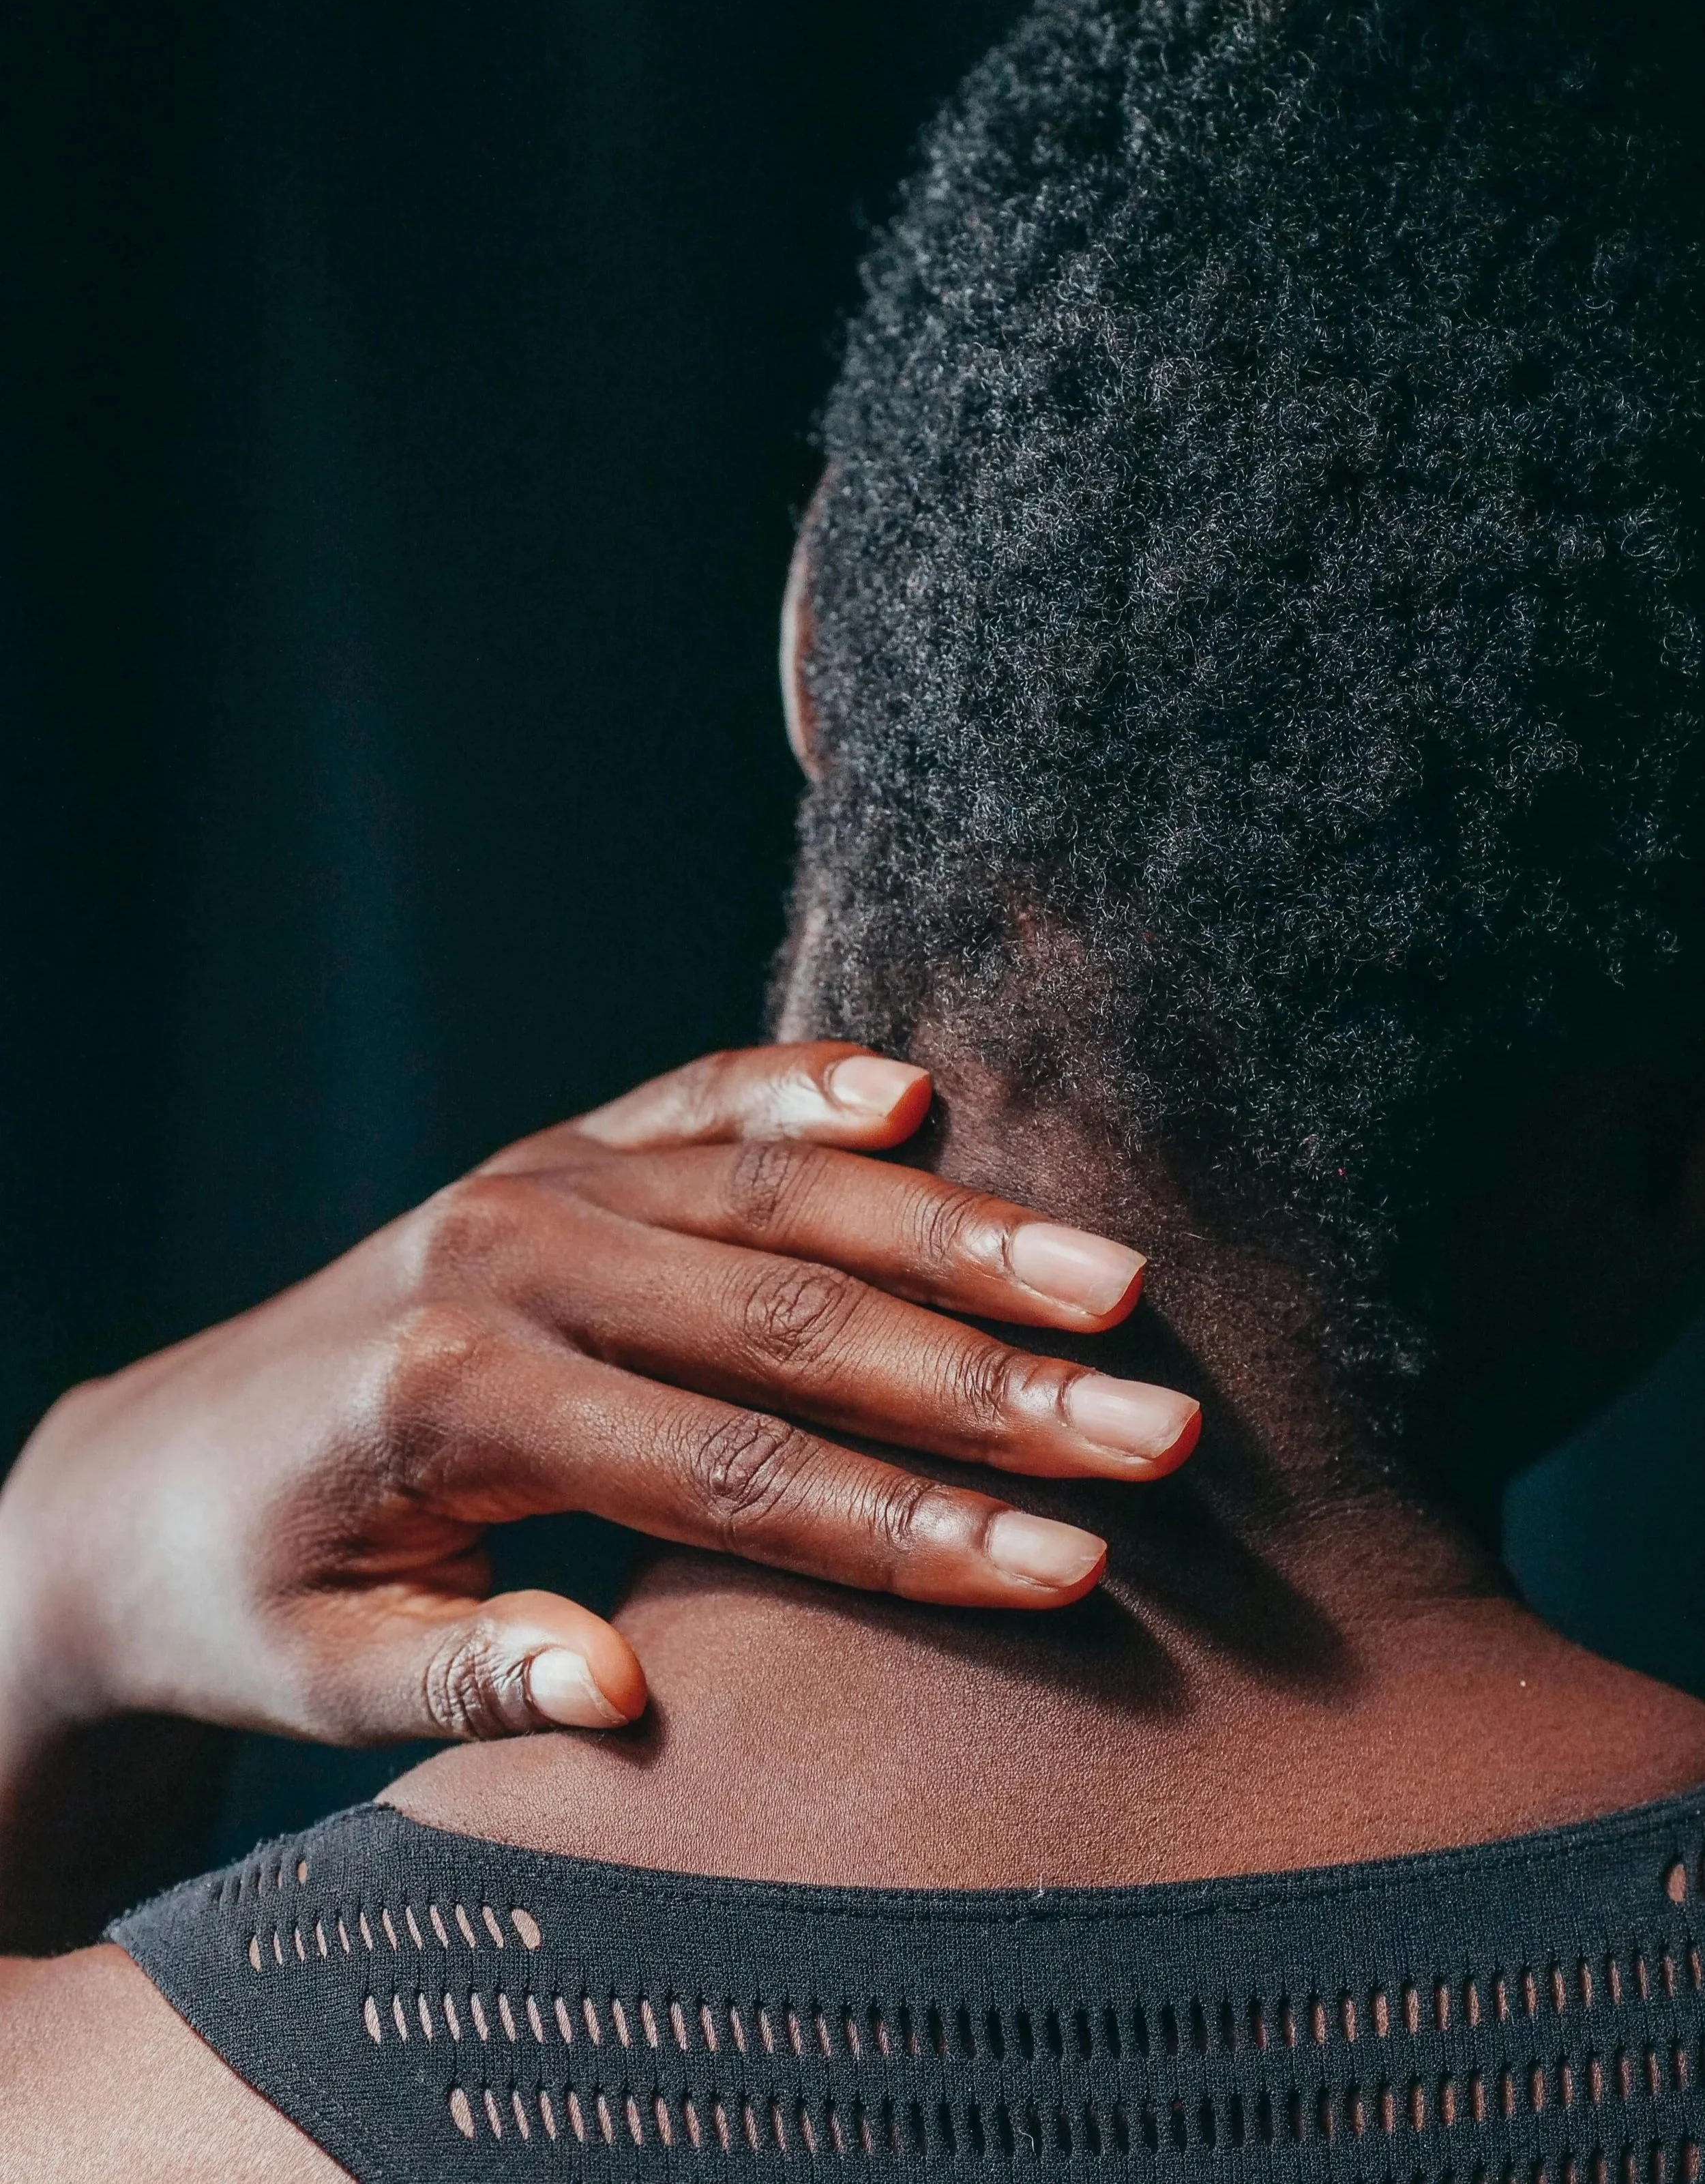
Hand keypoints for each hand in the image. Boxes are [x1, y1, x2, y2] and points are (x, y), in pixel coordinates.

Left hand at [0, 1042, 1194, 1769]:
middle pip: (790, 1320)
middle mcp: (506, 1257)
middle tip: (1156, 1424)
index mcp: (457, 1399)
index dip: (906, 1530)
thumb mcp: (319, 1678)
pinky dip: (808, 1083)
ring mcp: (533, 1180)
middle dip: (988, 1385)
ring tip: (1115, 1273)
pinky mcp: (551, 1148)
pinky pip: (696, 1095)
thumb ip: (464, 1677)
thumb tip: (623, 1699)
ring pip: (777, 1195)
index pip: (731, 1473)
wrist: (144, 1468)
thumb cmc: (247, 1597)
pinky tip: (921, 1088)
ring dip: (956, 1235)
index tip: (1068, 1565)